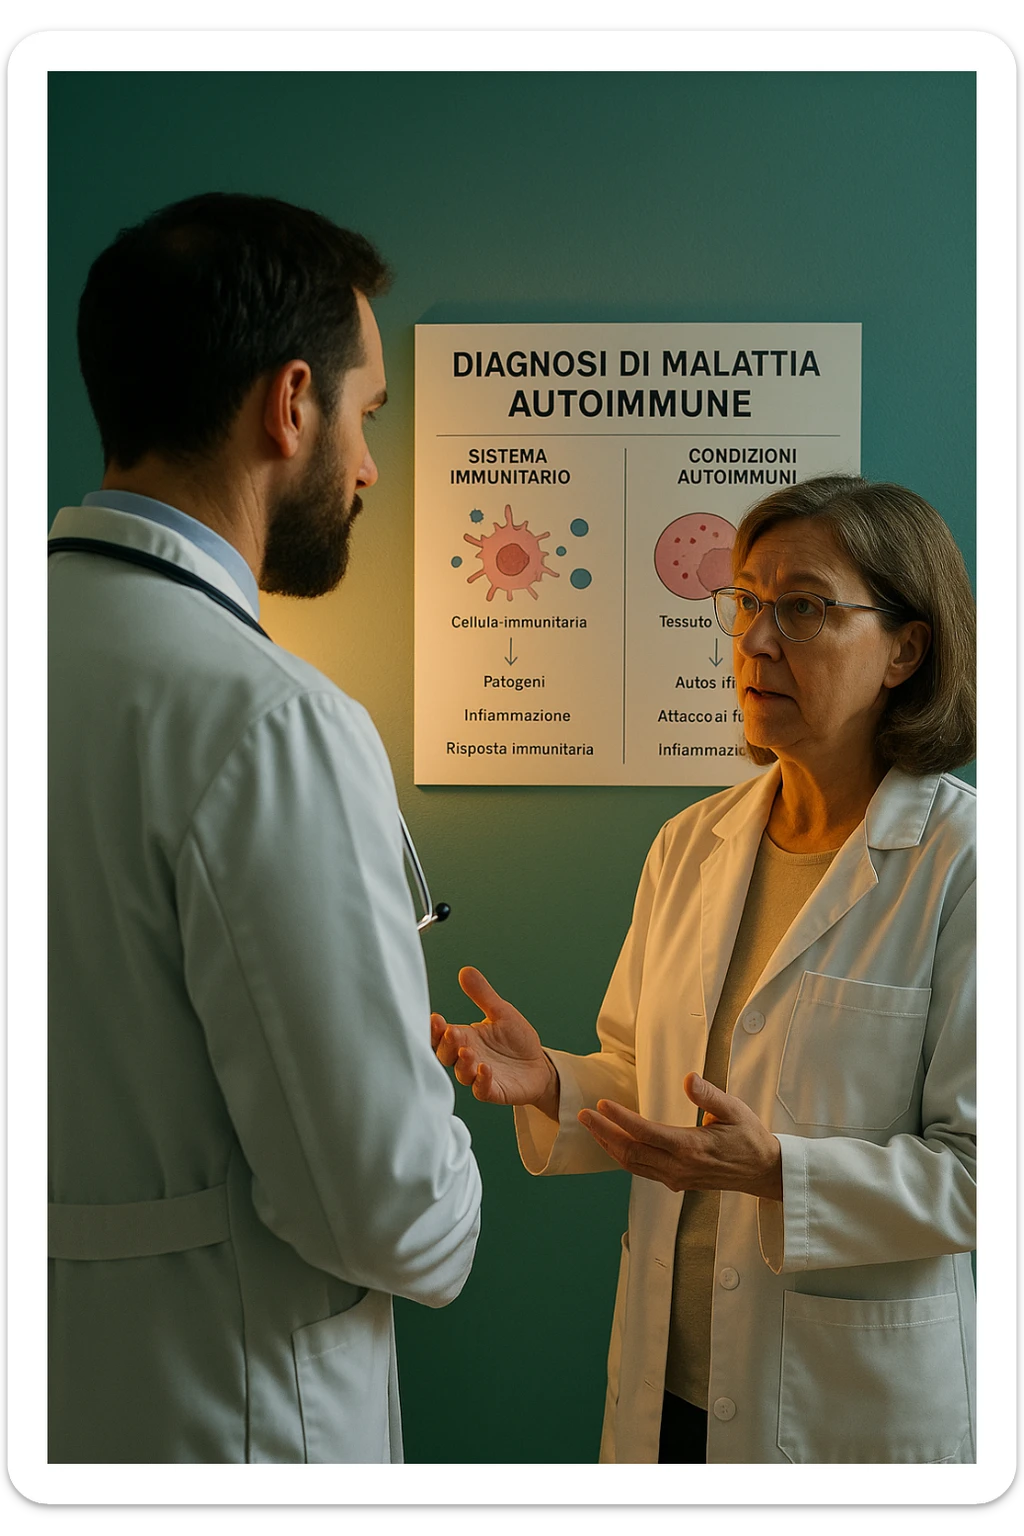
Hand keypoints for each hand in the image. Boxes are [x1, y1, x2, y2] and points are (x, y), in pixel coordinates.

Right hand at [431, 967, 558, 1115]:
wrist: (539, 1066)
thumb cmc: (517, 1040)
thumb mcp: (501, 1012)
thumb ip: (482, 995)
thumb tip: (465, 971)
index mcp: (466, 1037)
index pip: (442, 1034)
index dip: (435, 1029)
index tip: (435, 1019)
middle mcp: (469, 1057)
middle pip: (446, 1054)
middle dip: (445, 1044)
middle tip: (450, 1033)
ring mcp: (479, 1075)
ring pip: (461, 1073)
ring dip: (462, 1063)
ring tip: (468, 1052)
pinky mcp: (494, 1091)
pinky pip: (482, 1090)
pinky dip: (481, 1082)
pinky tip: (484, 1069)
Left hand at [577, 1072, 782, 1200]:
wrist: (763, 1171)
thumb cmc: (749, 1137)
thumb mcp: (734, 1110)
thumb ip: (709, 1094)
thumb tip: (688, 1078)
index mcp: (690, 1147)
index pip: (645, 1132)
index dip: (620, 1118)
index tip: (601, 1104)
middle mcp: (678, 1167)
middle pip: (630, 1152)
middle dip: (602, 1133)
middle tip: (582, 1115)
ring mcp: (676, 1178)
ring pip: (632, 1165)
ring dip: (608, 1146)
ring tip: (591, 1127)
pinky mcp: (676, 1182)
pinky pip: (641, 1170)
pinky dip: (622, 1157)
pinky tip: (613, 1144)